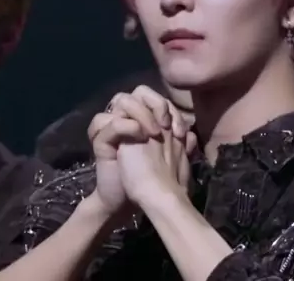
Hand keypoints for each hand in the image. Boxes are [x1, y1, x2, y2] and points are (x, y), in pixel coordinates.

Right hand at [89, 86, 195, 212]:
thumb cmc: (151, 178)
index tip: (180, 132)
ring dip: (142, 113)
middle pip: (139, 91)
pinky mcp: (102, 140)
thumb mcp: (171, 157)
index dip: (170, 108)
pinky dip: (129, 127)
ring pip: (122, 100)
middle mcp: (129, 118)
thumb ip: (180, 142)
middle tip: (165, 126)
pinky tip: (141, 139)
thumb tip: (190, 134)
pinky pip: (113, 123)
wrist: (131, 202)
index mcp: (145, 118)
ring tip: (153, 134)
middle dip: (156, 103)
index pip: (155, 97)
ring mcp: (114, 127)